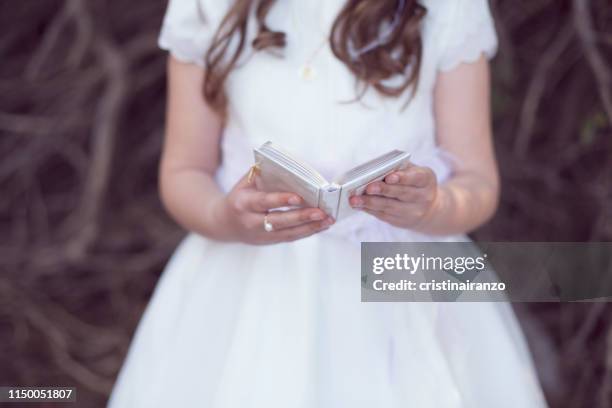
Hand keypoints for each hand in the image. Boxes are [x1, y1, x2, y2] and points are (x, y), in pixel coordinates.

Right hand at [214, 172, 334, 244]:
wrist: (223, 224)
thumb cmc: (239, 197)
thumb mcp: (244, 183)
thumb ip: (263, 173)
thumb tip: (287, 165)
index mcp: (243, 204)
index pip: (264, 202)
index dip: (281, 200)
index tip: (299, 198)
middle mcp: (251, 222)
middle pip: (279, 221)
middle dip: (302, 217)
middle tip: (321, 212)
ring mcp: (261, 235)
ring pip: (288, 233)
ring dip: (310, 227)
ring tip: (328, 219)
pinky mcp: (270, 242)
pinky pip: (291, 237)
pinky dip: (308, 231)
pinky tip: (322, 225)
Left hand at [349, 164, 438, 228]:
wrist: (429, 209)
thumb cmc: (414, 183)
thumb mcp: (413, 172)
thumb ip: (398, 169)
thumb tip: (373, 171)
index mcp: (426, 180)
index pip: (416, 178)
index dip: (403, 178)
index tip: (389, 177)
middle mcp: (423, 197)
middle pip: (402, 193)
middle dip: (383, 190)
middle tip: (368, 188)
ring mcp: (413, 212)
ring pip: (390, 207)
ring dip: (370, 203)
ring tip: (355, 200)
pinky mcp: (401, 222)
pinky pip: (384, 215)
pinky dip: (369, 209)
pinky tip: (358, 205)